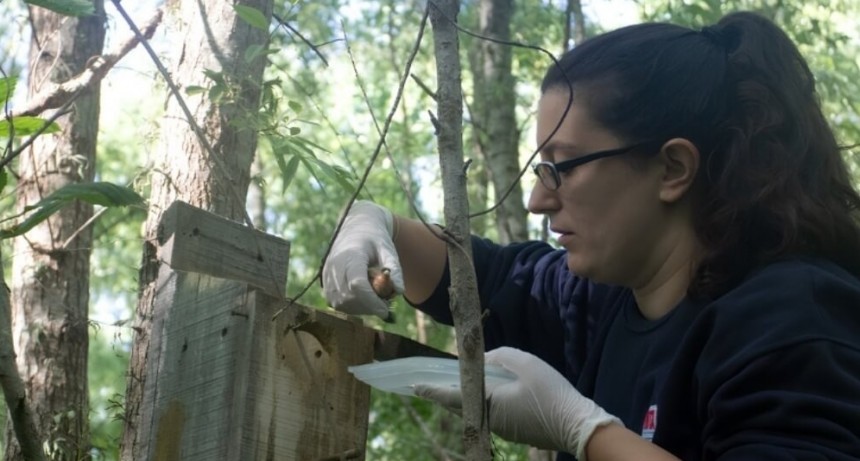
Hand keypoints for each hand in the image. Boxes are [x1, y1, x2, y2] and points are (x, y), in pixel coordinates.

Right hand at [322, 201, 404, 319]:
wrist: (356, 228)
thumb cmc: (375, 239)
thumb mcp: (389, 250)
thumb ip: (395, 270)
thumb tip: (399, 291)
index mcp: (351, 255)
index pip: (357, 284)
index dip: (371, 301)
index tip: (385, 310)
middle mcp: (335, 265)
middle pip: (349, 297)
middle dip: (368, 306)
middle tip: (384, 303)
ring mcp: (327, 275)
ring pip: (341, 304)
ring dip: (360, 308)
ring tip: (373, 295)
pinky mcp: (325, 283)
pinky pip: (337, 303)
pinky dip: (352, 306)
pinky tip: (363, 296)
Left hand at [414, 347, 620, 459]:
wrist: (578, 426)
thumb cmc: (551, 393)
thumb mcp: (526, 364)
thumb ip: (501, 357)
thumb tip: (485, 360)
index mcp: (489, 403)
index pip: (452, 396)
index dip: (432, 390)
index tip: (414, 386)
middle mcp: (489, 420)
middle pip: (461, 406)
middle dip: (446, 394)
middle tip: (432, 383)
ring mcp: (501, 429)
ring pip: (475, 411)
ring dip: (466, 398)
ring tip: (459, 383)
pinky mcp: (513, 432)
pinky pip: (490, 415)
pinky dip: (483, 403)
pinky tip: (489, 392)